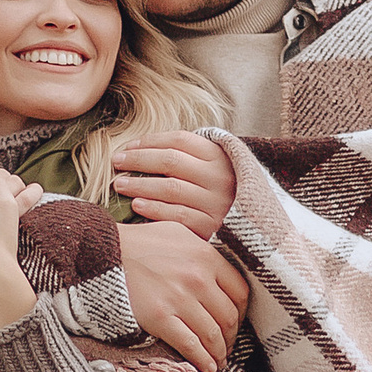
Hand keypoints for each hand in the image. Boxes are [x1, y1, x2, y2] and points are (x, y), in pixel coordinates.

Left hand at [111, 132, 236, 242]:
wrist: (256, 230)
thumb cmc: (223, 194)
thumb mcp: (214, 169)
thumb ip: (189, 157)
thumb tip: (142, 149)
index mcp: (219, 156)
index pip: (179, 140)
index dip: (149, 141)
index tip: (127, 147)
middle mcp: (220, 177)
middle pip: (171, 161)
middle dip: (138, 160)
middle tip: (115, 163)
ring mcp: (217, 203)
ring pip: (171, 188)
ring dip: (140, 185)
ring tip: (120, 185)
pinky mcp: (213, 227)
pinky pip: (177, 216)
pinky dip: (154, 209)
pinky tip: (136, 206)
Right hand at [115, 220, 249, 371]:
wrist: (103, 251)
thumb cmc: (141, 241)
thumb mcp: (179, 231)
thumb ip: (204, 247)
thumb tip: (220, 267)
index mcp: (206, 256)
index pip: (240, 292)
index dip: (242, 312)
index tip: (236, 322)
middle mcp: (197, 278)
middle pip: (229, 317)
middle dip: (231, 337)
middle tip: (227, 346)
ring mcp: (179, 299)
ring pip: (212, 335)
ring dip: (219, 352)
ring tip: (218, 360)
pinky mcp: (159, 318)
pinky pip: (189, 344)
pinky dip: (202, 359)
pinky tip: (207, 367)